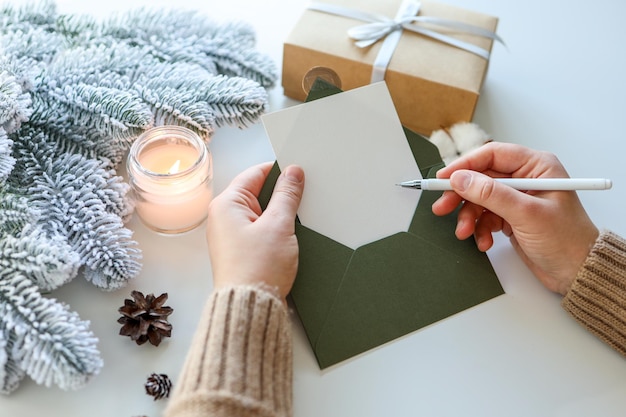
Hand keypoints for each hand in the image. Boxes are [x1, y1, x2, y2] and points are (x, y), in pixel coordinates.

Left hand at [206, 162, 304, 300]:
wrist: (250, 308)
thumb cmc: (257, 269)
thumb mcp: (279, 225)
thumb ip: (287, 195)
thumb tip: (293, 174)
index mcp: (226, 205)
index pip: (255, 174)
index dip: (279, 171)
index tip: (299, 172)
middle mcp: (224, 218)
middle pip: (257, 193)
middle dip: (281, 195)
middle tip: (303, 197)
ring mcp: (231, 235)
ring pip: (261, 213)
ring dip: (280, 215)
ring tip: (297, 220)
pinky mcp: (240, 251)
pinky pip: (260, 230)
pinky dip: (275, 230)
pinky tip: (290, 236)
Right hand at [431, 142, 597, 294]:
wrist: (577, 272)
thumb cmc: (567, 240)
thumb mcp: (526, 214)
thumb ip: (491, 194)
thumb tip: (461, 179)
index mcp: (536, 167)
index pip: (492, 155)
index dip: (465, 165)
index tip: (444, 178)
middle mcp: (526, 179)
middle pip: (481, 178)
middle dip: (461, 195)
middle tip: (442, 207)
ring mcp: (517, 199)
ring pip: (479, 200)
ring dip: (469, 217)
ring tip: (465, 232)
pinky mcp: (511, 217)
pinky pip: (485, 217)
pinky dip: (479, 229)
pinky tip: (484, 241)